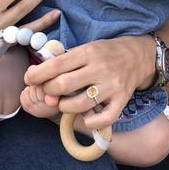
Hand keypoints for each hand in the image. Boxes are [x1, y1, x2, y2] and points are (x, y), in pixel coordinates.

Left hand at [24, 35, 152, 128]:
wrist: (139, 54)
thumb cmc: (106, 52)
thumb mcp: (87, 47)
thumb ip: (66, 60)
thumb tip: (40, 75)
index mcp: (89, 52)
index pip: (56, 65)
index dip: (37, 74)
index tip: (29, 78)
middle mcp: (100, 69)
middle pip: (63, 85)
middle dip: (48, 91)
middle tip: (48, 91)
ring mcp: (112, 86)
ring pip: (79, 104)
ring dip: (64, 107)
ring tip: (62, 103)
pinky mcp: (122, 99)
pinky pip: (104, 118)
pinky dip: (90, 122)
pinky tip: (84, 117)